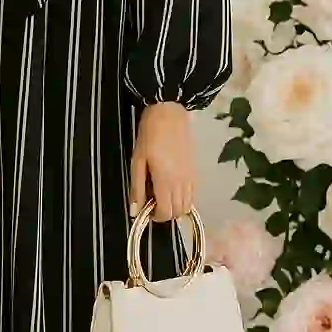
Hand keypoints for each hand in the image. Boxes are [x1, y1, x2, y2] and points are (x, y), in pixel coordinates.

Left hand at [129, 102, 196, 222]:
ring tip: (163, 195)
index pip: (166, 212)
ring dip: (176, 206)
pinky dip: (184, 198)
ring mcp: (192, 177)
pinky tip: (173, 187)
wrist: (169, 113)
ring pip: (188, 204)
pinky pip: (193, 193)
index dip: (156, 217)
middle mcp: (182, 182)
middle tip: (153, 202)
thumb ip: (137, 187)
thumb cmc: (149, 135)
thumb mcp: (137, 161)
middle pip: (179, 211)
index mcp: (166, 180)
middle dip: (166, 213)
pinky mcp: (196, 170)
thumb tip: (135, 212)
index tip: (147, 211)